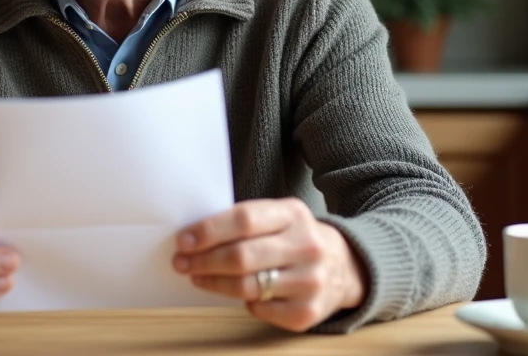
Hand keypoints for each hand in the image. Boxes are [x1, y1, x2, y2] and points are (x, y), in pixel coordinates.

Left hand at [172, 198, 366, 331]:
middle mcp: (306, 246)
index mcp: (294, 214)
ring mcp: (310, 281)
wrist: (345, 265)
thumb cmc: (295, 238)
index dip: (209, 231)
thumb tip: (194, 236)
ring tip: (198, 277)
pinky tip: (237, 293)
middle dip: (204, 260)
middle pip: (242, 256)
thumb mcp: (280, 216)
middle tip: (181, 262)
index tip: (184, 240)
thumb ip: (245, 222)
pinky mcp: (307, 312)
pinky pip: (260, 310)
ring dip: (214, 283)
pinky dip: (243, 302)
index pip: (244, 220)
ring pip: (247, 287)